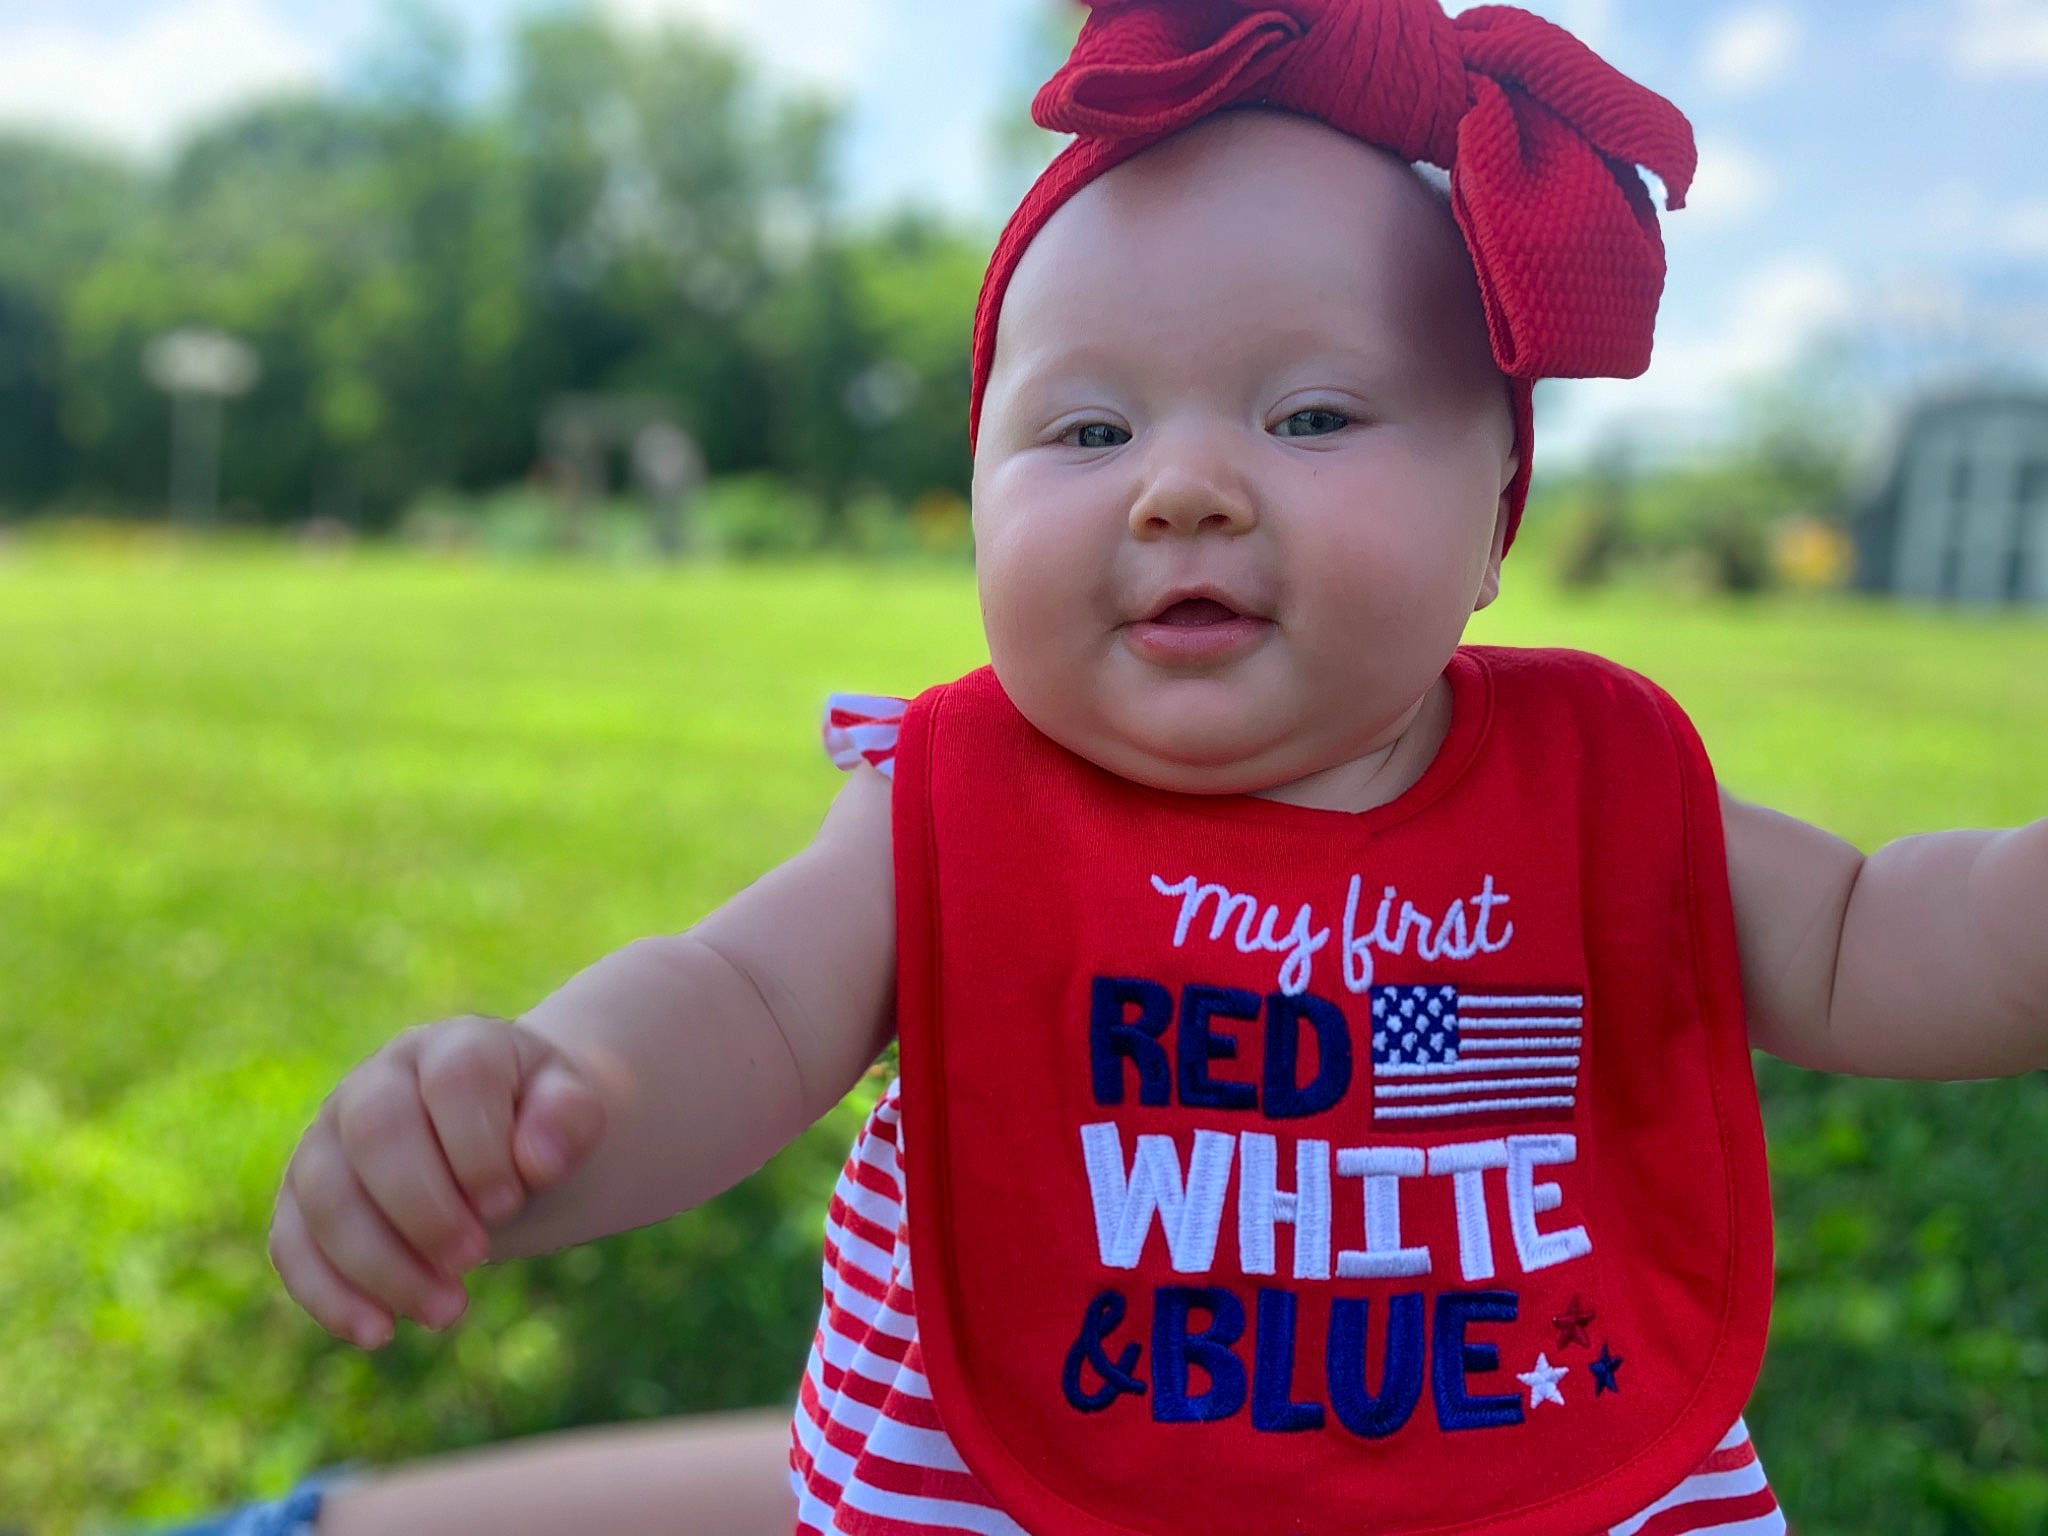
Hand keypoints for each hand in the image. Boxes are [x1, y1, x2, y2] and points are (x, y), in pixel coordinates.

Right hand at [269, 1014, 605, 1347]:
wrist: (499, 1135)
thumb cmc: (535, 1121)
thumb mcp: (571, 1108)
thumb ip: (568, 1119)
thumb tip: (538, 1161)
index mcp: (452, 1047)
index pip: (454, 1080)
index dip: (479, 1146)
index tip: (509, 1203)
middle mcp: (378, 1080)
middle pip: (376, 1131)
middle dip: (424, 1208)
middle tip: (476, 1259)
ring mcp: (329, 1134)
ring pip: (324, 1192)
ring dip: (381, 1263)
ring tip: (447, 1311)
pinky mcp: (302, 1195)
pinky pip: (290, 1242)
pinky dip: (327, 1292)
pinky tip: (378, 1332)